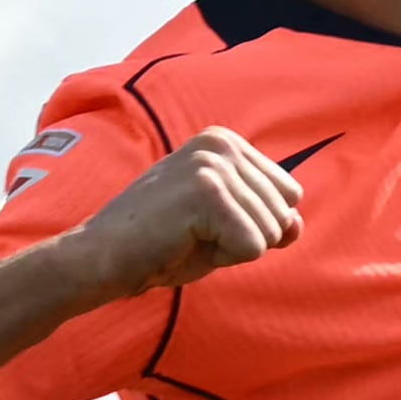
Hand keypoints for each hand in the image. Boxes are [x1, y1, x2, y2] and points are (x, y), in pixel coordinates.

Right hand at [74, 125, 299, 298]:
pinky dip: (223, 258)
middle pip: (283, 213)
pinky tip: (185, 243)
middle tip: (193, 234)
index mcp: (226, 141)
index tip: (205, 223)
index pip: (288, 194)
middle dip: (243, 239)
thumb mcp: (225, 227)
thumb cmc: (161, 244)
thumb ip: (266, 220)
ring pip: (269, 232)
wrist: (104, 257)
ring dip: (230, 249)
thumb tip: (296, 224)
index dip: (251, 224)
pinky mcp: (208, 192)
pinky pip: (252, 247)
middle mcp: (222, 143)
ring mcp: (214, 164)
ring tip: (187, 237)